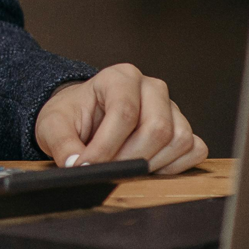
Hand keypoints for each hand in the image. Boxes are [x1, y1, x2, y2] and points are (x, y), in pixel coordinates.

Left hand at [34, 63, 206, 176]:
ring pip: (179, 140)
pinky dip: (175, 166)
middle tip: (109, 170)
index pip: (125, 112)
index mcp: (120, 77)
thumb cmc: (72, 116)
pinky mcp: (183, 127)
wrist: (83, 117)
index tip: (89, 166)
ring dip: (153, 164)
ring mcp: (171, 107)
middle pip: (157, 128)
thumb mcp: (53, 125)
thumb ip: (62, 143)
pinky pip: (195, 150)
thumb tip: (77, 165)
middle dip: (131, 158)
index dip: (107, 145)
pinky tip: (149, 168)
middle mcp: (151, 88)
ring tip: (125, 167)